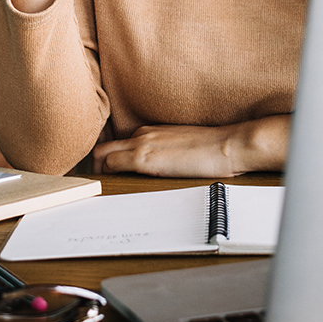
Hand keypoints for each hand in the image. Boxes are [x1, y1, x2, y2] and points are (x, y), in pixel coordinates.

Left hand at [92, 115, 290, 178]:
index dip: (107, 160)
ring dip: (97, 172)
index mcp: (150, 131)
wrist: (227, 144)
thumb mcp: (183, 146)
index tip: (105, 175)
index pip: (116, 144)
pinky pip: (110, 165)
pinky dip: (103, 176)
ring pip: (101, 156)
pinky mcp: (144, 158)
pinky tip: (105, 188)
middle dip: (94, 167)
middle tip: (95, 185)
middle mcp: (142, 134)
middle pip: (102, 148)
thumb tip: (161, 167)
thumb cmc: (213, 148)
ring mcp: (141, 145)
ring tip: (97, 190)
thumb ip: (166, 152)